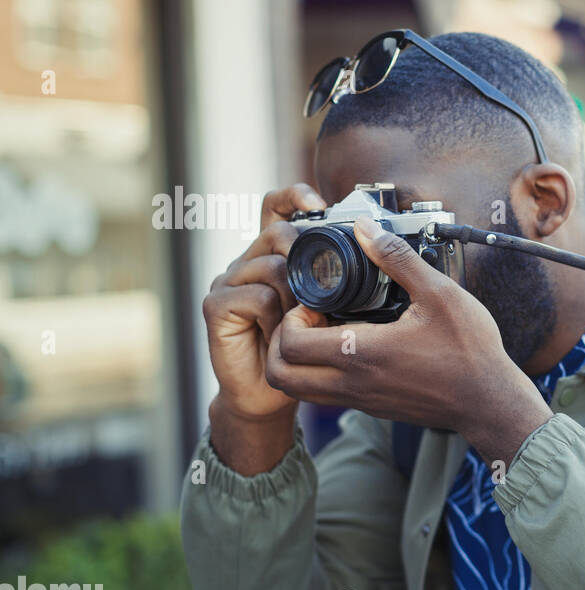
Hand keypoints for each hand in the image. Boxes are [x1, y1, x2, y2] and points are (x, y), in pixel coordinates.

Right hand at [202, 183, 324, 421]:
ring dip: (296, 298)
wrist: (269, 392)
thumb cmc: (302, 349)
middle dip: (308, 260)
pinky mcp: (215, 305)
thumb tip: (364, 254)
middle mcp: (247, 261)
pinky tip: (277, 333)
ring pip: (271, 267)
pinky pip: (256, 296)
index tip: (319, 203)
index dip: (294, 197)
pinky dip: (276, 317)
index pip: (276, 207)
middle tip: (321, 296)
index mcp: (272, 255)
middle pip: (279, 234)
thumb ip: (332, 280)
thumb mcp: (325, 308)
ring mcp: (227, 281)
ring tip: (299, 323)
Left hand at [265, 217, 553, 467]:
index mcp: (362, 354)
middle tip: (308, 320)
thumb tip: (366, 230)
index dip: (291, 319)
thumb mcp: (439, 294)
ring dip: (296, 363)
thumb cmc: (470, 351)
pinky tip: (350, 350)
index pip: (291, 345)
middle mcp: (353, 383)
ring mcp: (361, 400)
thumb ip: (397, 259)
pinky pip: (326, 397)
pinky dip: (319, 375)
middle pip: (280, 375)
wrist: (490, 402)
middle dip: (281, 342)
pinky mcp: (373, 409)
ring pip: (299, 392)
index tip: (314, 303)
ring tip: (324, 335)